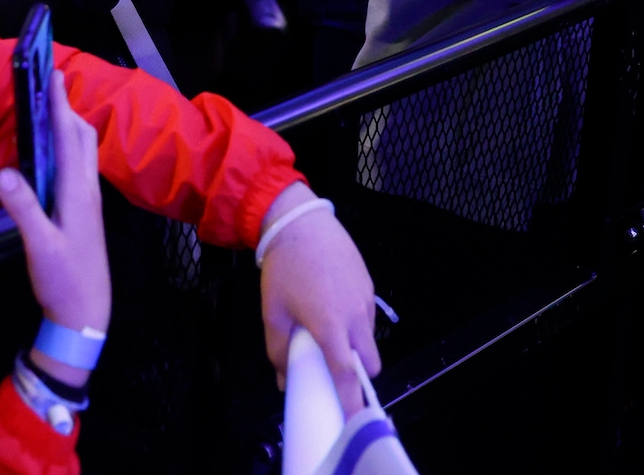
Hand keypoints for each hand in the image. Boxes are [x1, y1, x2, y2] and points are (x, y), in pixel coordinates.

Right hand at [0, 66, 108, 389]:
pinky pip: (77, 167)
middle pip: (82, 136)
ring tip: (49, 108)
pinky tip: (50, 154)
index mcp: (77, 193)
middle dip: (67, 106)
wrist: (87, 315)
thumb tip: (2, 171)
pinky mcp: (84, 213)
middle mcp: (87, 190)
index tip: (52, 74)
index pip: (68, 137)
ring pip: (83, 152)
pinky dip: (66, 147)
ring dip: (68, 125)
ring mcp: (88, 201)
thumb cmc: (65, 281)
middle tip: (49, 83)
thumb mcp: (40, 246)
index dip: (59, 104)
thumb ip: (23, 209)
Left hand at [259, 184, 379, 414]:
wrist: (300, 222)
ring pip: (370, 339)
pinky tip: (333, 308)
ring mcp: (366, 300)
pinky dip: (355, 324)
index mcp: (331, 326)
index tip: (356, 421)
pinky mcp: (369, 285)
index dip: (353, 402)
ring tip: (329, 335)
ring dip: (356, 348)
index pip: (348, 375)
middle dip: (359, 375)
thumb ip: (278, 350)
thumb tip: (283, 379)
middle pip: (370, 363)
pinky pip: (368, 317)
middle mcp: (355, 316)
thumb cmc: (284, 268)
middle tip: (337, 373)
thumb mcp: (272, 312)